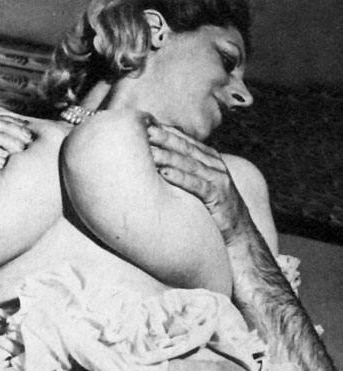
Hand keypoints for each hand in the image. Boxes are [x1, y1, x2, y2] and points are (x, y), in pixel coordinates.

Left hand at [148, 125, 252, 244]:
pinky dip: (180, 178)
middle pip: (185, 148)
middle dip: (164, 138)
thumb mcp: (200, 184)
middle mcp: (215, 166)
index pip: (185, 141)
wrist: (240, 233)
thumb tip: (157, 161)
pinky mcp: (218, 197)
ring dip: (168, 156)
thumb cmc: (213, 208)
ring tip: (149, 151)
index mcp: (210, 159)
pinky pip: (196, 185)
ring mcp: (218, 180)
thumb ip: (185, 170)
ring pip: (189, 164)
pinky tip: (163, 173)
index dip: (166, 131)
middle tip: (144, 130)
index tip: (145, 123)